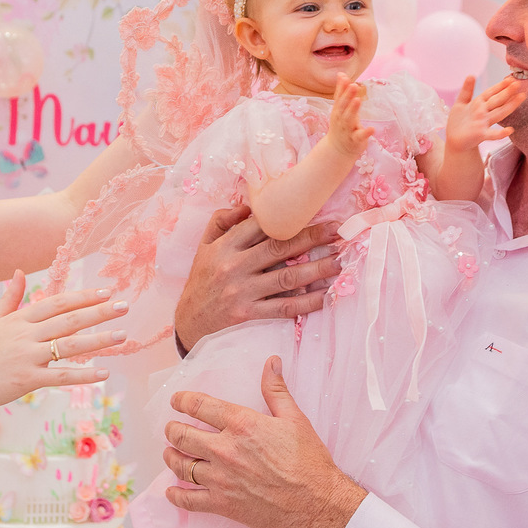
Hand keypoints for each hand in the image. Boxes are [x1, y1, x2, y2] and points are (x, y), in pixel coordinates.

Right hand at [0, 270, 127, 417]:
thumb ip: (9, 299)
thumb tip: (17, 272)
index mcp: (18, 320)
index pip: (57, 303)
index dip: (83, 296)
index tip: (106, 291)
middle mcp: (25, 335)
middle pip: (69, 319)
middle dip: (99, 311)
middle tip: (124, 306)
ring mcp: (26, 357)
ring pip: (69, 345)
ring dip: (99, 340)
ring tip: (122, 335)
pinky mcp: (26, 380)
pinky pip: (61, 376)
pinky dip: (84, 375)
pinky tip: (104, 374)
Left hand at [162, 356, 366, 527]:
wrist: (316, 503)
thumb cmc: (308, 461)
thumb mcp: (295, 419)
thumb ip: (276, 390)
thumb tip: (271, 362)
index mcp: (241, 424)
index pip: (199, 406)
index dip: (182, 401)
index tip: (176, 401)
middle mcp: (225, 449)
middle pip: (182, 435)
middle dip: (172, 429)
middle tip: (171, 428)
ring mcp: (221, 478)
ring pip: (180, 466)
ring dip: (171, 457)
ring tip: (170, 453)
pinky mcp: (222, 504)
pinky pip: (188, 500)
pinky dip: (175, 496)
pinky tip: (171, 492)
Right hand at [173, 206, 341, 350]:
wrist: (188, 321)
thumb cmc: (200, 280)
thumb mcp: (204, 246)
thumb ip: (221, 221)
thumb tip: (247, 206)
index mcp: (225, 246)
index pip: (262, 226)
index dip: (291, 218)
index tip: (316, 211)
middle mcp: (234, 266)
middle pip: (280, 248)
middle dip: (312, 239)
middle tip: (338, 233)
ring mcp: (242, 292)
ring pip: (286, 278)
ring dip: (317, 270)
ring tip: (339, 262)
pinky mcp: (248, 314)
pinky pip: (283, 308)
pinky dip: (306, 303)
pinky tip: (325, 296)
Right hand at [322, 73, 373, 165]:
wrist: (337, 150)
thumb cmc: (341, 125)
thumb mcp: (340, 108)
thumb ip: (341, 91)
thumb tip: (341, 73)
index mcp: (338, 111)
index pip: (339, 98)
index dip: (342, 88)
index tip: (346, 78)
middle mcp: (340, 120)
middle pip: (343, 107)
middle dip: (347, 97)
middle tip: (353, 86)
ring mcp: (347, 131)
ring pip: (348, 120)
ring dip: (353, 110)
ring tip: (358, 100)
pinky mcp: (355, 141)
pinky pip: (359, 137)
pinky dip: (365, 133)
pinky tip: (371, 129)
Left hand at [445, 75, 524, 152]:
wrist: (455, 140)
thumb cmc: (459, 122)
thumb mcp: (461, 103)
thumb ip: (467, 90)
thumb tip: (471, 75)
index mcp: (479, 104)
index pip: (491, 92)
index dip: (499, 86)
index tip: (510, 78)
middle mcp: (484, 112)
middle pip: (497, 101)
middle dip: (507, 92)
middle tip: (518, 83)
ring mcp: (483, 123)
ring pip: (499, 113)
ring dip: (510, 106)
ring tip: (521, 97)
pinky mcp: (480, 135)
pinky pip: (491, 134)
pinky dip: (500, 133)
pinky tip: (510, 130)